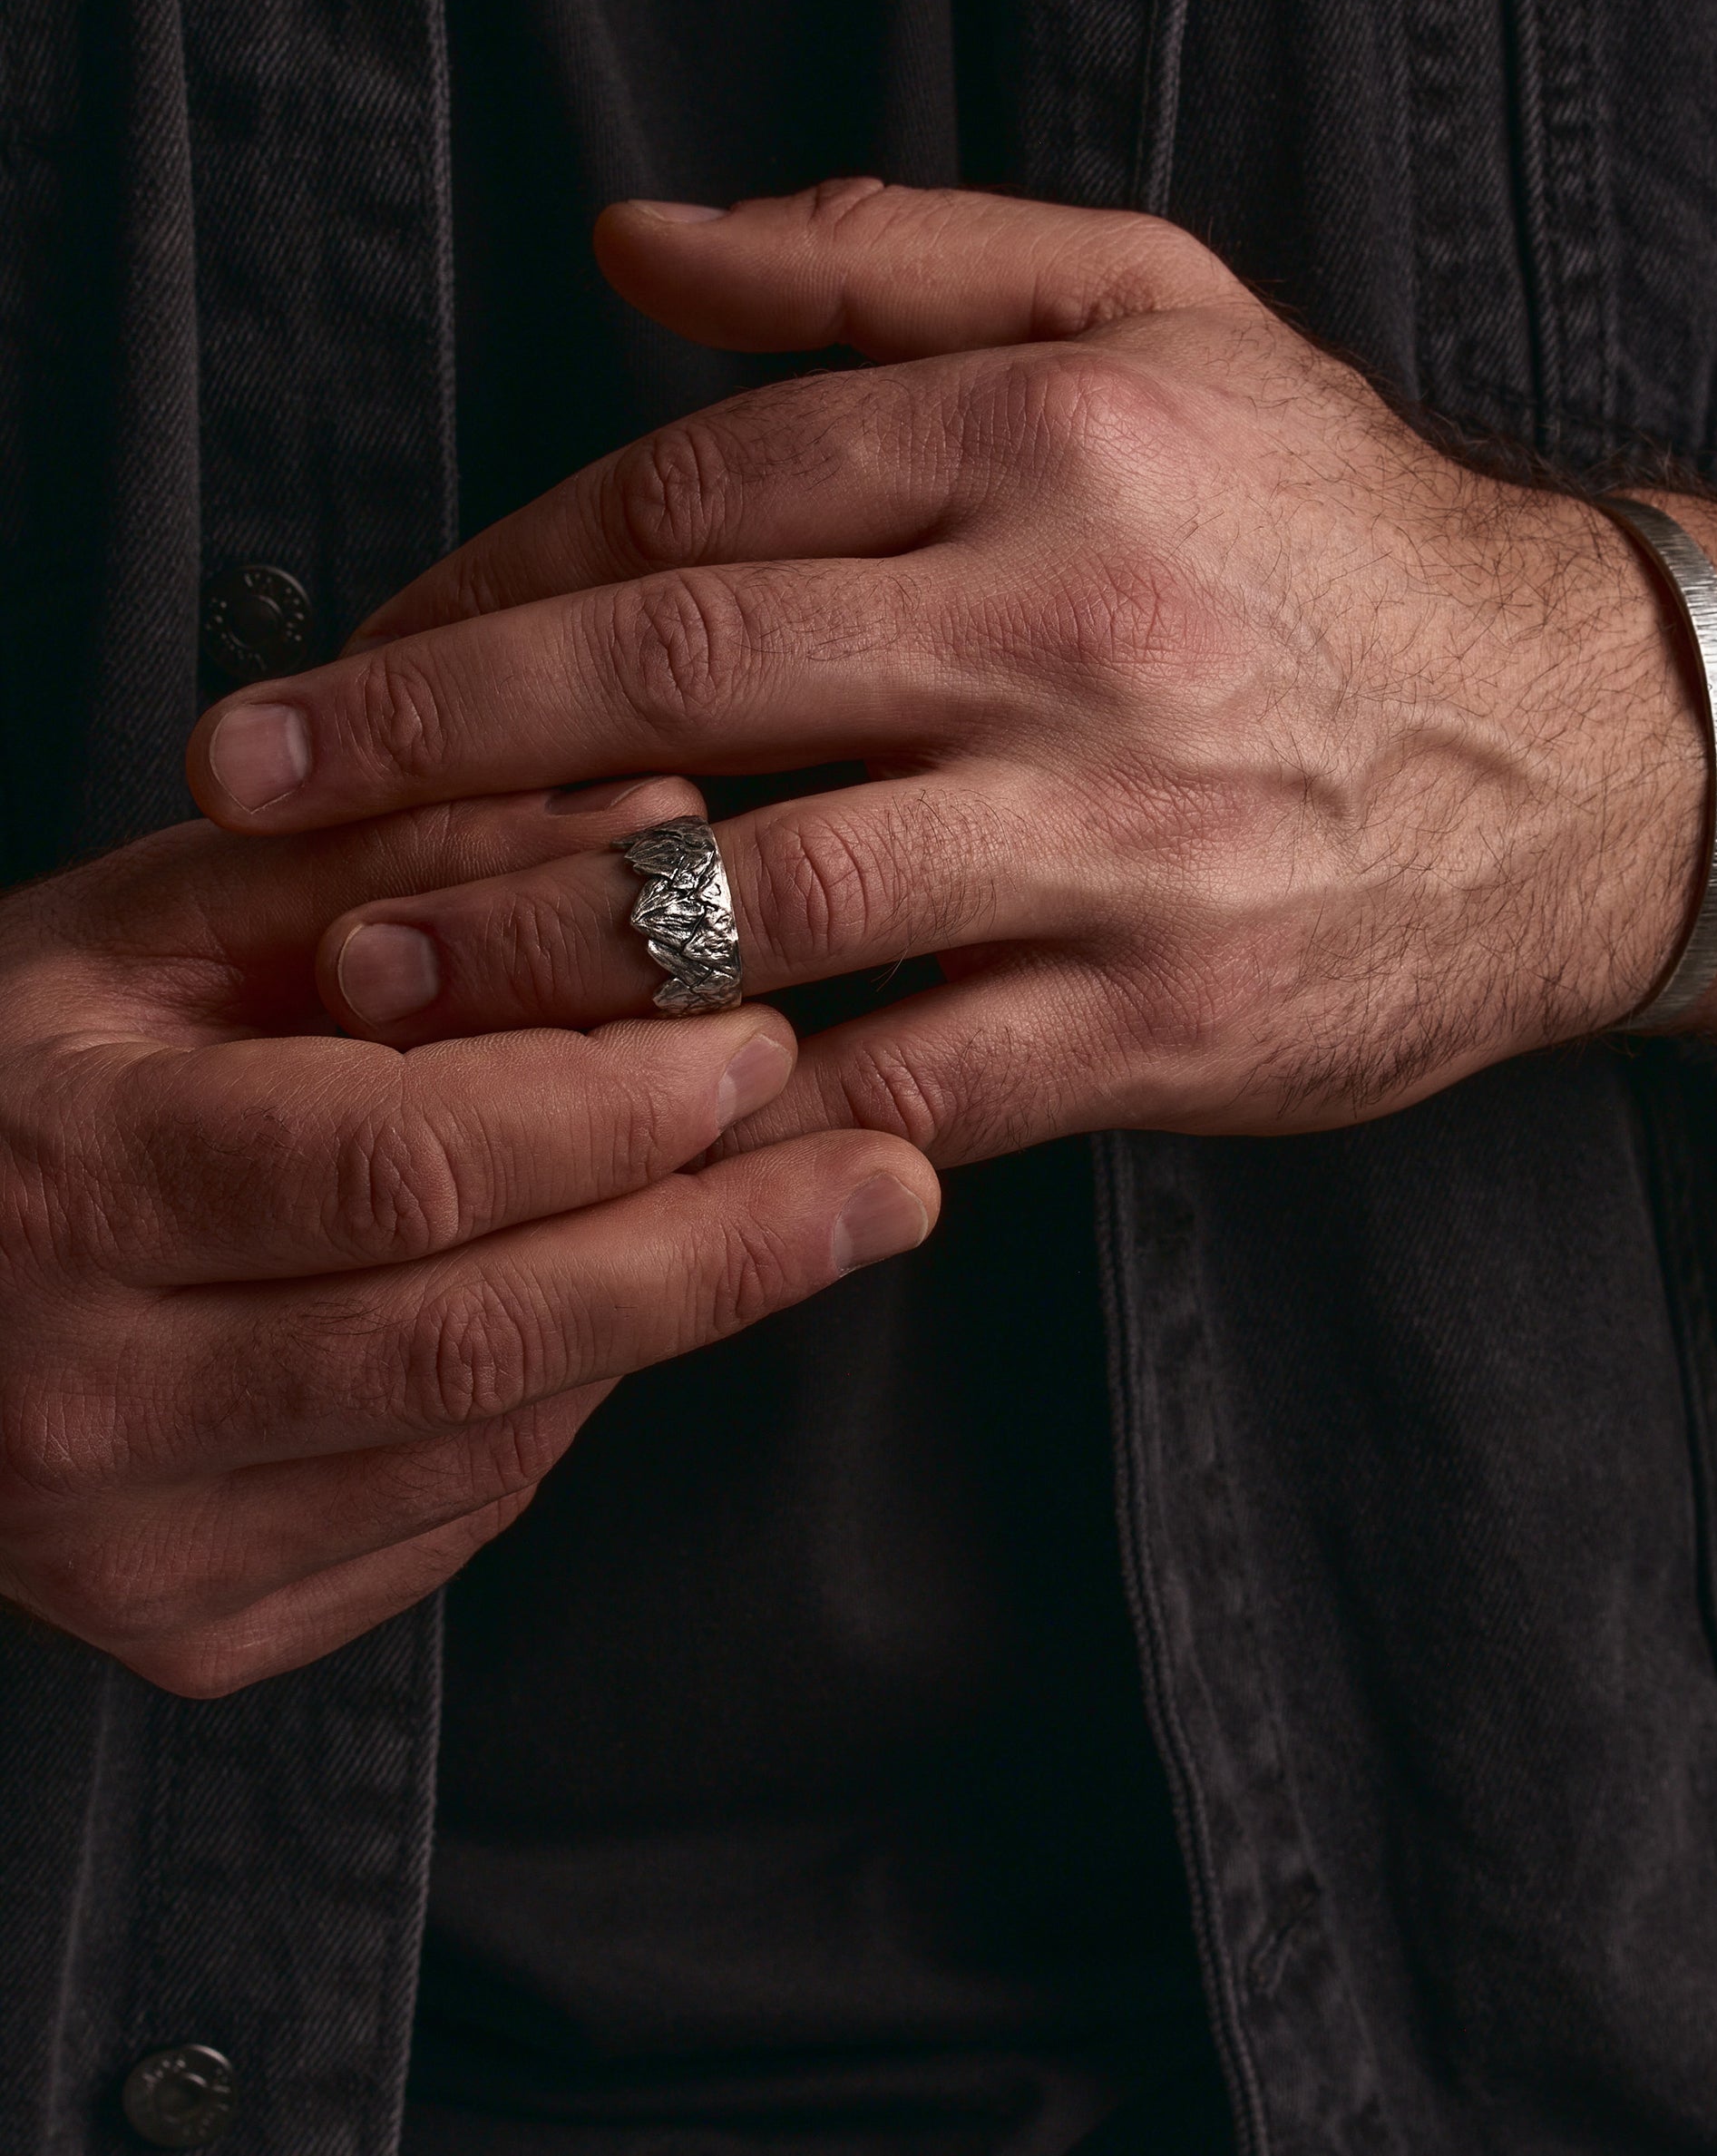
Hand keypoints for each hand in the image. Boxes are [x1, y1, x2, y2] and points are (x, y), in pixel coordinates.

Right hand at [0, 783, 935, 1693]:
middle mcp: (86, 1399)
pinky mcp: (197, 1632)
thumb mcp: (156, 920)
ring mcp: (137, 1549)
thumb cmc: (14, 1072)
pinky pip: (450, 1518)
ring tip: (776, 1218)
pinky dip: (558, 1405)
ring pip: (488, 1441)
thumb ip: (394, 859)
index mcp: (70, 1179)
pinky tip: (598, 1306)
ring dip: (656, 1323)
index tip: (760, 1042)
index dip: (607, 1111)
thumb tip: (652, 825)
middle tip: (888, 1179)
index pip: (400, 1165)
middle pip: (477, 1337)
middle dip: (717, 1252)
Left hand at [187, 184, 1716, 1166]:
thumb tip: (632, 241)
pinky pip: (910, 1078)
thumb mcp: (1163, 313)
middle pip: (676, 676)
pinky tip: (619, 1128)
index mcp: (1046, 433)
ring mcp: (1118, 835)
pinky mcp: (1164, 1019)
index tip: (368, 655)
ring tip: (372, 978)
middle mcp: (1073, 621)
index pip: (689, 498)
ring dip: (535, 948)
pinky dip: (750, 1112)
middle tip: (257, 798)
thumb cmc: (1341, 531)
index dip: (492, 578)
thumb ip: (891, 263)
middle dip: (429, 746)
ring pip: (759, 896)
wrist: (1597, 753)